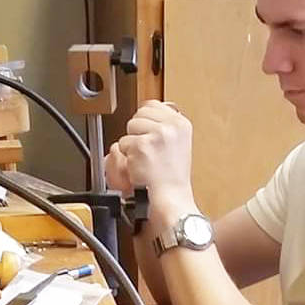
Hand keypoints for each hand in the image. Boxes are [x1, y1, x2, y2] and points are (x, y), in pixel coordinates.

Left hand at [105, 101, 195, 215]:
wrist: (171, 199)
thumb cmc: (171, 178)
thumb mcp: (177, 144)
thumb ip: (164, 126)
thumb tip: (146, 111)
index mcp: (181, 124)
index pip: (152, 105)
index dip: (145, 121)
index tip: (148, 136)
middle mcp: (171, 126)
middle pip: (138, 114)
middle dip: (137, 132)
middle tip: (148, 152)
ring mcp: (157, 135)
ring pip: (129, 127)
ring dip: (132, 144)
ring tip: (145, 159)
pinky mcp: (142, 145)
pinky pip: (122, 144)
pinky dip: (127, 157)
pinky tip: (140, 166)